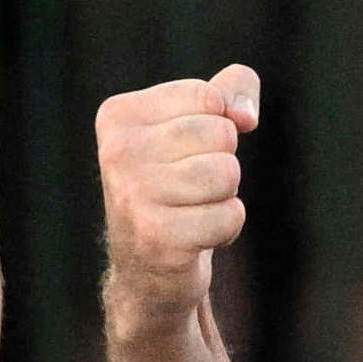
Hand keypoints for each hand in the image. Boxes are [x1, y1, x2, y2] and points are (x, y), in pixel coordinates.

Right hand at [97, 66, 257, 326]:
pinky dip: (226, 228)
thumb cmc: (177, 186)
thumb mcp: (198, 125)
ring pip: (227, 173)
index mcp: (119, 115)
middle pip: (221, 134)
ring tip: (193, 210)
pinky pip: (230, 215)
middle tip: (191, 188)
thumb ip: (231, 92)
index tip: (189, 151)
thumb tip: (245, 114)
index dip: (220, 125)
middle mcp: (117, 152)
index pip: (208, 97)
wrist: (147, 269)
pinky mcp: (158, 237)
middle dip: (223, 162)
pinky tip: (195, 237)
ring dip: (225, 197)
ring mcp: (133, 195)